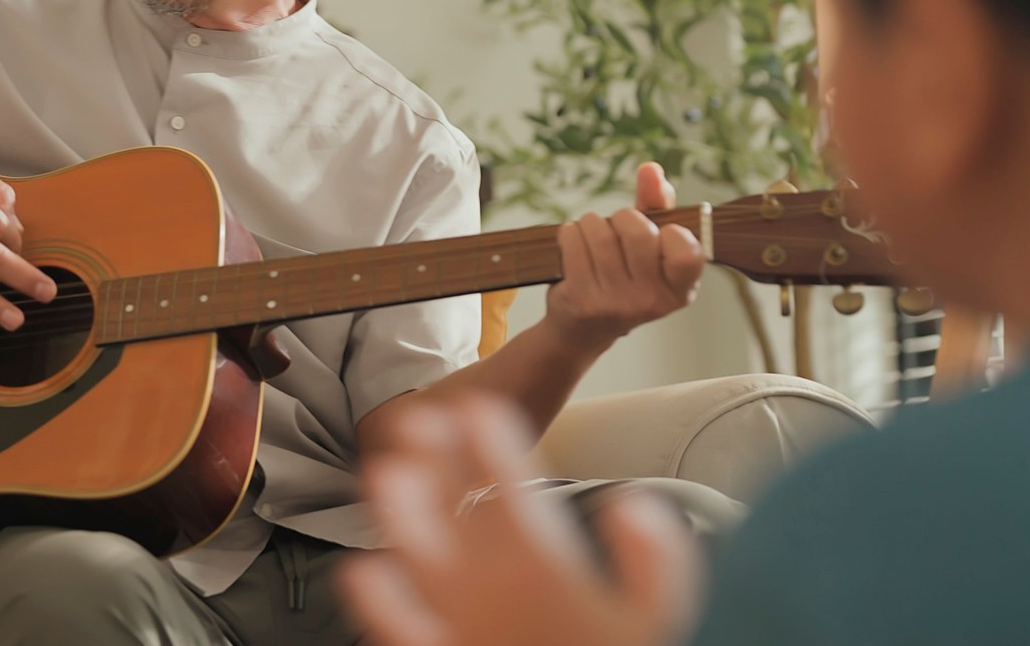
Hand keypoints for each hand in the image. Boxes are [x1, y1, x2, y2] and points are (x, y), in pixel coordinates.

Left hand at [341, 396, 698, 645]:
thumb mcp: (665, 619)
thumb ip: (656, 561)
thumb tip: (634, 505)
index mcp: (547, 573)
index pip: (513, 488)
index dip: (491, 441)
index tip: (478, 406)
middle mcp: (495, 595)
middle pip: (454, 511)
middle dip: (435, 460)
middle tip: (419, 419)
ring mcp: (461, 627)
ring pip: (418, 560)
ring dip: (400, 513)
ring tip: (385, 474)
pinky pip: (400, 629)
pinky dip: (381, 601)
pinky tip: (364, 571)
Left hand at [545, 163, 705, 347]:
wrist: (584, 328)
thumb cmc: (623, 277)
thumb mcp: (650, 247)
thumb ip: (657, 206)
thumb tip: (651, 169)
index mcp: (681, 290)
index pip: (686, 248)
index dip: (669, 232)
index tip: (657, 236)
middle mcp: (652, 301)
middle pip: (637, 229)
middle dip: (622, 218)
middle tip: (616, 230)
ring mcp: (616, 303)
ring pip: (600, 231)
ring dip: (591, 223)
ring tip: (592, 236)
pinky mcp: (581, 299)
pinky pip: (574, 240)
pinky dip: (570, 232)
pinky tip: (574, 244)